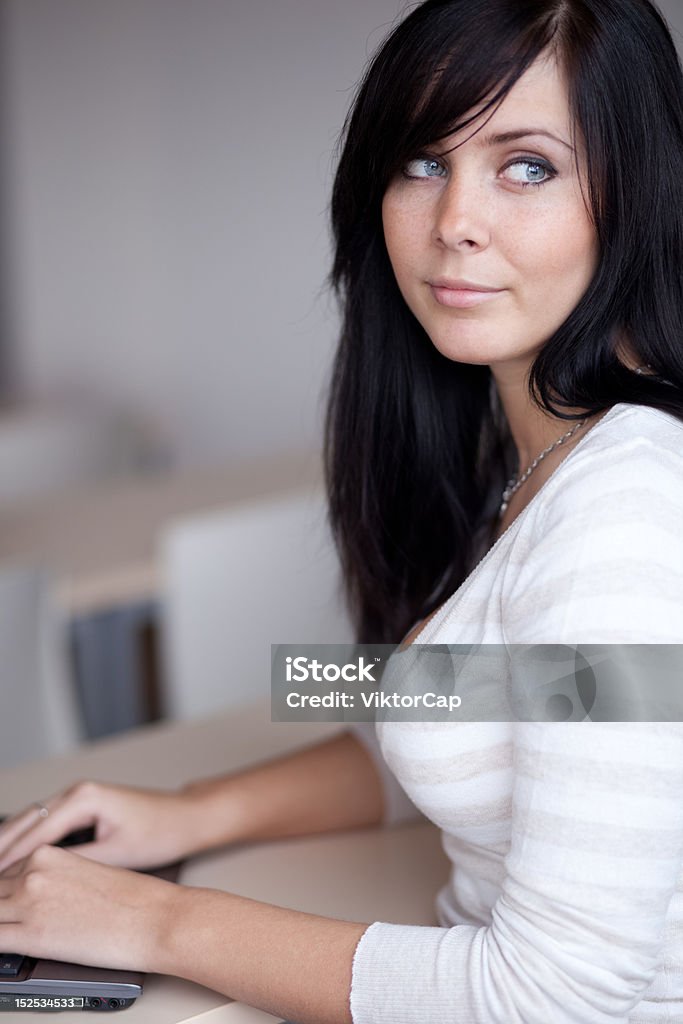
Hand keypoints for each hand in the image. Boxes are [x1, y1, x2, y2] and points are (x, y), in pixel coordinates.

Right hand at [0, 781, 200, 872]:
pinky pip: (45, 823)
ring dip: (11, 845)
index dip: (9, 859)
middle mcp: (77, 791)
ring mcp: (79, 796)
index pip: (35, 832)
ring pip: (32, 821)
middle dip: (1, 849)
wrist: (188, 817)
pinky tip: (16, 862)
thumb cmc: (162, 832)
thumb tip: (43, 881)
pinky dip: (27, 841)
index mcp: (85, 798)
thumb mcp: (117, 855)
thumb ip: (77, 864)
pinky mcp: (83, 806)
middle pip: (26, 821)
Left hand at [0, 844, 176, 972]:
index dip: (2, 889)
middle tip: (8, 914)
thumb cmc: (131, 897)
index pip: (4, 870)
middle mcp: (33, 873)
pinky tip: (6, 942)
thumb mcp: (85, 872)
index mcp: (47, 854)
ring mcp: (30, 903)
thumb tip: (36, 895)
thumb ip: (53, 877)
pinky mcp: (32, 937)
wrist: (153, 916)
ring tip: (10, 926)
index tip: (5, 898)